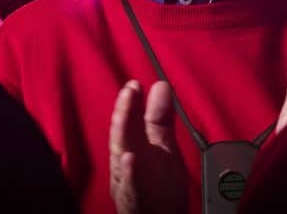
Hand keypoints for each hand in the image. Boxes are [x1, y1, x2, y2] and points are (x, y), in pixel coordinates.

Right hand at [109, 80, 187, 213]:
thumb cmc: (160, 191)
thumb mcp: (164, 150)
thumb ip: (160, 120)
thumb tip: (160, 86)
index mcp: (133, 150)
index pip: (129, 122)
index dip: (130, 103)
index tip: (134, 83)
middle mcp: (126, 166)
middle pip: (122, 137)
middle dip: (124, 114)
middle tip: (129, 91)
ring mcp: (128, 183)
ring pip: (121, 158)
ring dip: (123, 136)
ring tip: (126, 114)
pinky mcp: (135, 202)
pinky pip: (131, 188)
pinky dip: (130, 173)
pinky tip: (130, 159)